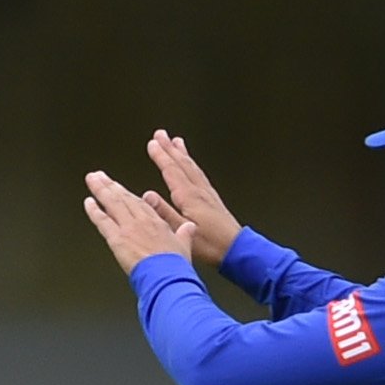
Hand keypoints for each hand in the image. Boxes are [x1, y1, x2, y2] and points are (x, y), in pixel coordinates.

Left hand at [84, 170, 192, 275]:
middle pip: (123, 198)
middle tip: (99, 176)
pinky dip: (94, 211)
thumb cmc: (175, 266)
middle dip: (110, 186)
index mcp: (156, 222)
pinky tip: (88, 202)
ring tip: (92, 179)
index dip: (127, 194)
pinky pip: (102, 221)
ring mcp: (128, 228)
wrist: (167, 276)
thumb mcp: (184, 246)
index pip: (139, 203)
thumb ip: (184, 234)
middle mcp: (141, 221)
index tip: (120, 187)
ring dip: (100, 190)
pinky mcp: (117, 239)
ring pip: (112, 203)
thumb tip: (189, 227)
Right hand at [144, 130, 241, 268]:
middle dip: (170, 148)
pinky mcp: (213, 199)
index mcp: (189, 197)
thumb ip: (165, 213)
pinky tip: (192, 166)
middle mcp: (199, 191)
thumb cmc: (211, 245)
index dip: (161, 156)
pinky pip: (200, 175)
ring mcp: (207, 193)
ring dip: (182, 154)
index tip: (153, 143)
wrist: (236, 249)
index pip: (172, 171)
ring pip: (192, 167)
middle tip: (161, 134)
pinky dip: (193, 165)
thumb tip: (149, 197)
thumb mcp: (183, 231)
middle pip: (182, 164)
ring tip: (176, 142)